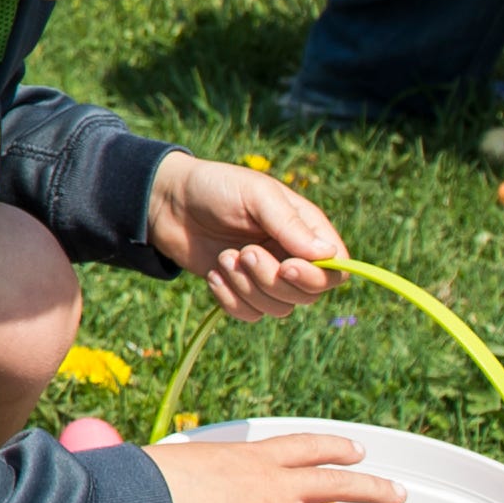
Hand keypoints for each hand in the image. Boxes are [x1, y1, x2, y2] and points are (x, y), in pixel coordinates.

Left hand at [141, 152, 347, 318]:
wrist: (169, 202)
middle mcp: (292, 256)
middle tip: (243, 253)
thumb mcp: (256, 196)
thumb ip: (289, 224)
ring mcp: (266, 276)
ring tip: (224, 257)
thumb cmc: (217, 188)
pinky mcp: (240, 291)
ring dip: (247, 287)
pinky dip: (230, 299)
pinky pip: (250, 314)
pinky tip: (214, 275)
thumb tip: (327, 255)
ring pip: (278, 308)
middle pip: (307, 294)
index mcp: (306, 229)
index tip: (286, 266)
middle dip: (272, 280)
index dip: (317, 276)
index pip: (335, 268)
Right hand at [152, 428, 412, 502]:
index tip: (358, 451)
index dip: (336, 449)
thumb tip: (171, 481)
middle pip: (335, 482)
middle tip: (398, 493)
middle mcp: (272, 482)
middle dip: (371, 488)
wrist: (146, 496)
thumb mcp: (179, 463)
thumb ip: (192, 474)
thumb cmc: (148, 479)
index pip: (304, 447)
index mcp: (250, 456)